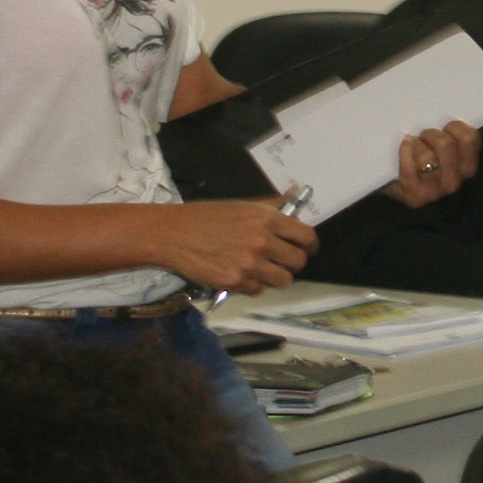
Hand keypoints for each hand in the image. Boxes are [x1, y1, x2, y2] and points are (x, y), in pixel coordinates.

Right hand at [161, 201, 316, 296]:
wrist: (173, 234)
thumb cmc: (206, 216)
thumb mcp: (242, 205)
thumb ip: (271, 205)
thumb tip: (295, 193)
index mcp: (267, 218)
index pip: (306, 236)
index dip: (310, 245)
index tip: (306, 249)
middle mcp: (262, 241)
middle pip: (298, 262)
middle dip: (292, 263)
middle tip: (280, 261)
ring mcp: (249, 264)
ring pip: (282, 280)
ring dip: (274, 277)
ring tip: (261, 270)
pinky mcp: (234, 282)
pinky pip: (258, 290)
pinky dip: (252, 285)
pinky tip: (240, 274)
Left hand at [383, 121, 481, 207]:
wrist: (403, 192)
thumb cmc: (426, 164)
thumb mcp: (445, 150)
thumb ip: (451, 136)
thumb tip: (443, 113)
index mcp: (467, 167)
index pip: (470, 138)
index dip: (455, 126)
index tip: (446, 127)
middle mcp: (455, 181)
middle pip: (445, 144)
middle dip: (432, 134)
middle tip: (425, 136)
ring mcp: (435, 192)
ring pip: (426, 156)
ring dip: (416, 145)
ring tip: (413, 146)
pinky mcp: (415, 197)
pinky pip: (409, 170)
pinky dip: (405, 153)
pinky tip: (405, 145)